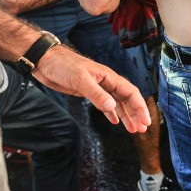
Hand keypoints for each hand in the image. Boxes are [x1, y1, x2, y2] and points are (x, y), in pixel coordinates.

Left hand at [32, 45, 151, 133]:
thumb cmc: (63, 65)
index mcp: (109, 77)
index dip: (140, 107)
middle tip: (142, 129)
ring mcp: (98, 88)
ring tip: (133, 129)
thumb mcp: (80, 79)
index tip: (145, 121)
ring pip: (117, 103)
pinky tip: (115, 122)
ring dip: (126, 116)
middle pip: (127, 99)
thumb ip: (96, 94)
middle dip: (136, 114)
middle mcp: (106, 82)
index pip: (131, 93)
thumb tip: (112, 107)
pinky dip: (111, 114)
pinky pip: (105, 105)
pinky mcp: (88, 92)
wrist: (45, 60)